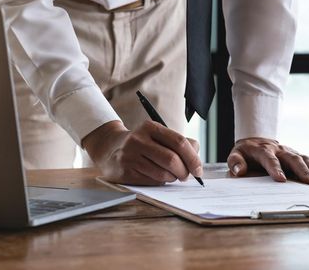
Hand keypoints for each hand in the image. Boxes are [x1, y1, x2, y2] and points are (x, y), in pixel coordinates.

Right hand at [82, 120, 201, 184]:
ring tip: (171, 175)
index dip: (193, 158)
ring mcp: (130, 156)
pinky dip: (161, 182)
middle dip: (184, 171)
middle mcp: (138, 140)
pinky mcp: (125, 172)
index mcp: (150, 127)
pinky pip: (152, 182)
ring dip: (172, 178)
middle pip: (172, 159)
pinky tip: (158, 177)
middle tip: (187, 176)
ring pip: (163, 173)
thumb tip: (197, 160)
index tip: (198, 169)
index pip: (179, 142)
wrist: (110, 149)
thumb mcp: (158, 136)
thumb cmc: (143, 144)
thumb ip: (180, 143)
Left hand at [226, 138, 308, 184]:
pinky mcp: (296, 154)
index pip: (270, 159)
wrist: (256, 141)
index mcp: (263, 150)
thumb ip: (236, 162)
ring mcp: (289, 152)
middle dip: (302, 170)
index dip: (275, 169)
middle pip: (292, 158)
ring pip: (303, 158)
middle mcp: (279, 150)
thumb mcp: (236, 155)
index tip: (281, 180)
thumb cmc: (247, 152)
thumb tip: (239, 170)